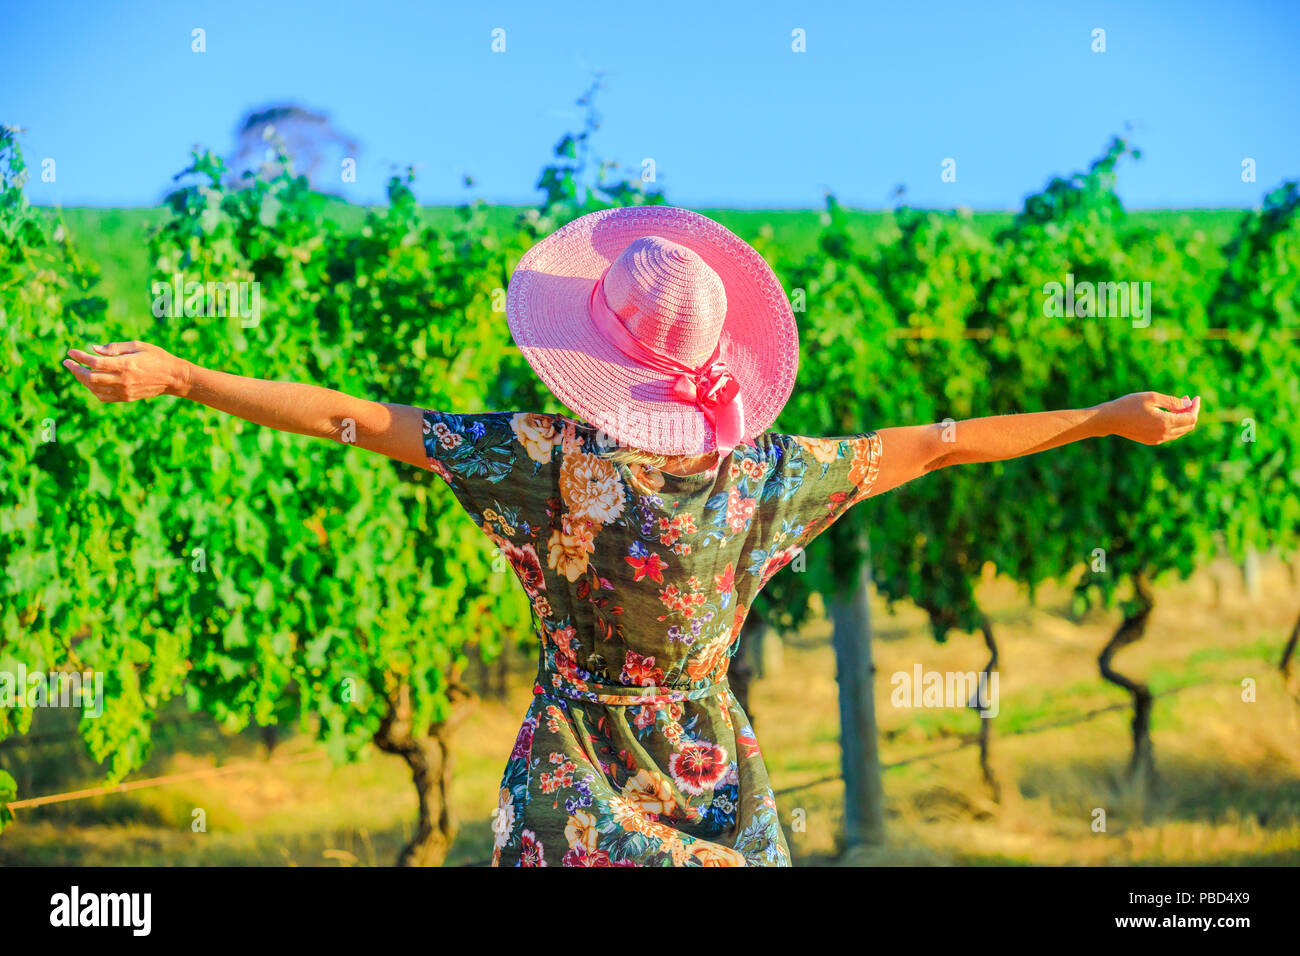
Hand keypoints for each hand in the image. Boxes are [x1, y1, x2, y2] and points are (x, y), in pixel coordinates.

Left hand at [62, 341, 189, 402]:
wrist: (173, 378)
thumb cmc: (157, 357)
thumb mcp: (138, 346)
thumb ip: (115, 348)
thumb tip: (94, 349)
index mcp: (125, 364)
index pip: (94, 362)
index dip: (80, 357)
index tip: (71, 351)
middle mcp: (122, 379)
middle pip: (90, 377)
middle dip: (76, 370)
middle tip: (67, 363)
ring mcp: (124, 391)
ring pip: (95, 388)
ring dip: (82, 380)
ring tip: (77, 371)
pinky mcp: (126, 397)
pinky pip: (103, 396)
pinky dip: (93, 390)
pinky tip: (90, 382)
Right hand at [1099, 391, 1200, 444]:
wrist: (1109, 420)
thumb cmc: (1129, 405)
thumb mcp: (1152, 397)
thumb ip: (1172, 402)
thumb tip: (1187, 404)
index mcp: (1165, 423)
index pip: (1191, 417)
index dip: (1195, 407)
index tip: (1195, 397)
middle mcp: (1164, 434)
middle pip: (1188, 426)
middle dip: (1191, 413)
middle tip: (1187, 400)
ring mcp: (1157, 439)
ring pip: (1179, 432)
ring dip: (1182, 419)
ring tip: (1178, 406)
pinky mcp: (1151, 441)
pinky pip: (1170, 435)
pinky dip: (1174, 425)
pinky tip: (1168, 415)